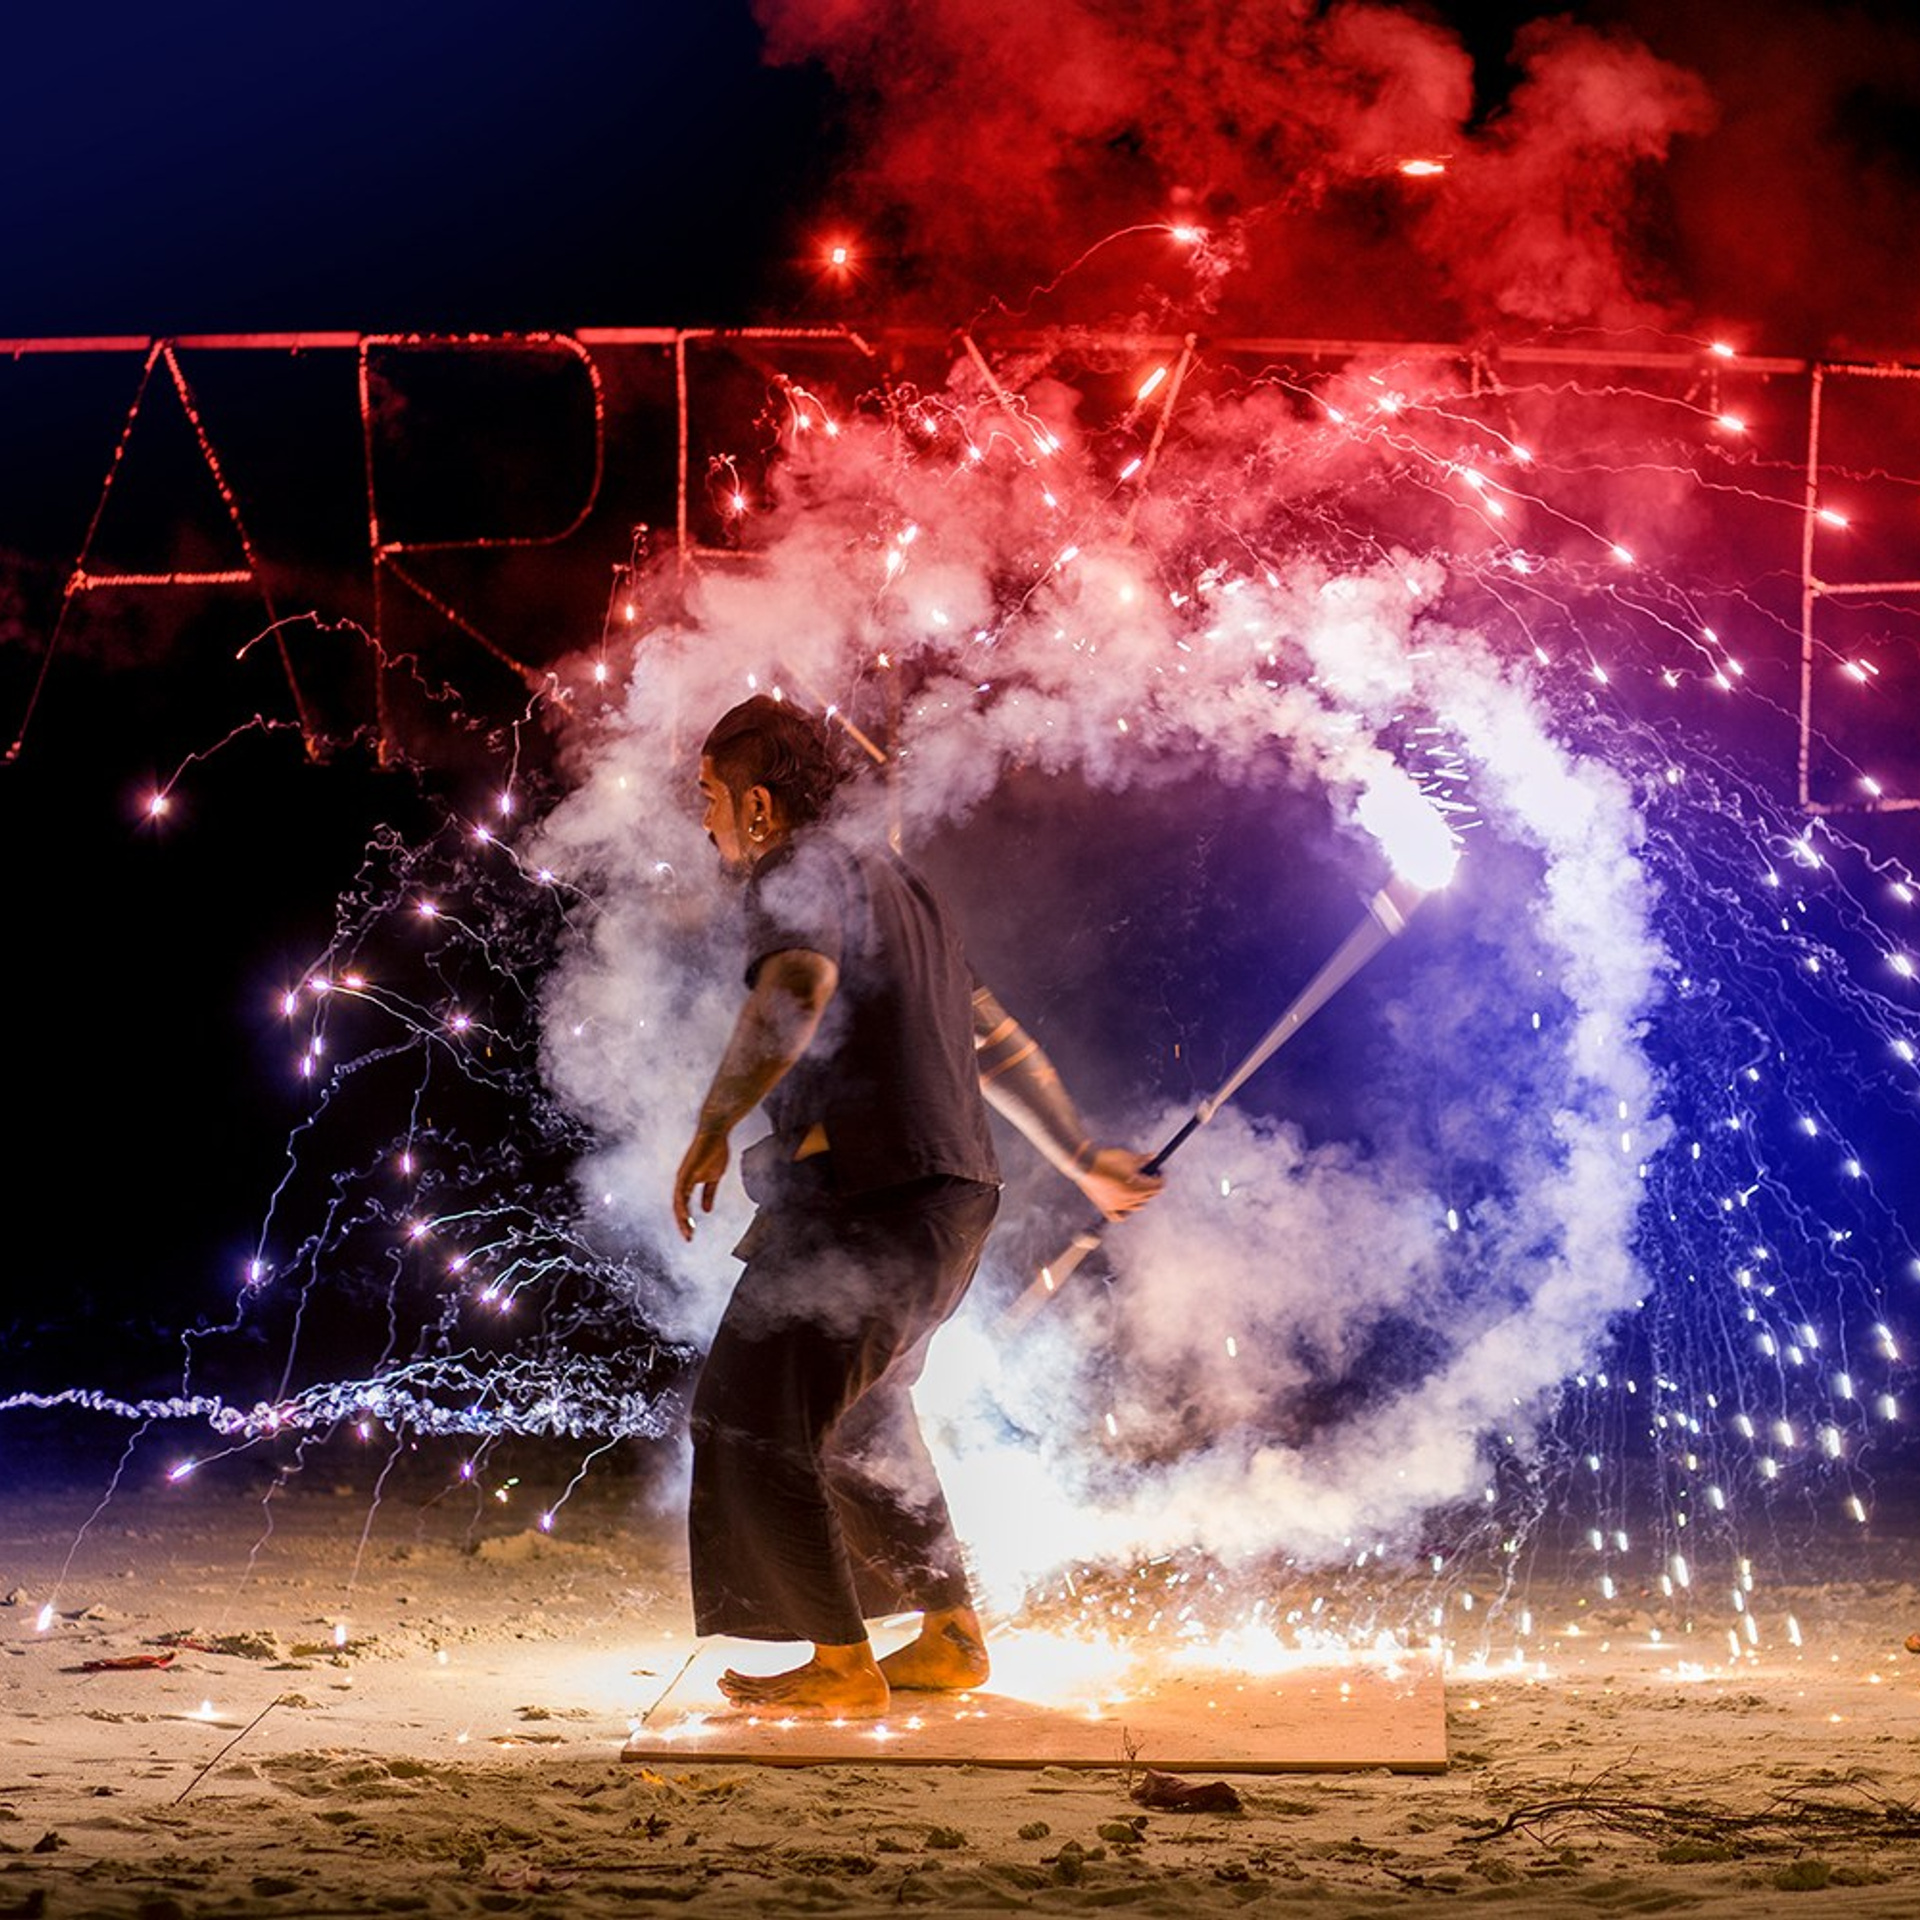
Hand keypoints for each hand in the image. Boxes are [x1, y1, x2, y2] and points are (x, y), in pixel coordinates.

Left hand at [672, 1124, 731, 1240]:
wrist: (716, 1133)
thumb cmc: (714, 1152)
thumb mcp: (714, 1178)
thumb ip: (708, 1194)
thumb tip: (706, 1210)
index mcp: (688, 1183)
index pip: (684, 1206)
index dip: (687, 1220)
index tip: (692, 1234)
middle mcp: (682, 1181)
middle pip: (678, 1207)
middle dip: (683, 1224)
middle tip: (689, 1238)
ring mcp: (683, 1176)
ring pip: (677, 1202)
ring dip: (681, 1218)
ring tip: (688, 1231)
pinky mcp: (686, 1171)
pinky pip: (681, 1192)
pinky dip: (682, 1204)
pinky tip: (684, 1215)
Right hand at [1077, 1147, 1164, 1221]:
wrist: (1084, 1164)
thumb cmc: (1107, 1159)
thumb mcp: (1129, 1157)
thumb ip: (1143, 1159)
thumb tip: (1153, 1156)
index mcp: (1137, 1188)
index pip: (1157, 1186)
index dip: (1161, 1177)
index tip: (1159, 1171)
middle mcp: (1129, 1200)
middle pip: (1148, 1196)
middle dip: (1151, 1186)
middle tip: (1150, 1176)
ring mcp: (1117, 1205)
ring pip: (1136, 1207)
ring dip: (1141, 1198)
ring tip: (1138, 1187)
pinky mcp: (1106, 1207)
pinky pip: (1118, 1216)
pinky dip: (1124, 1213)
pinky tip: (1125, 1205)